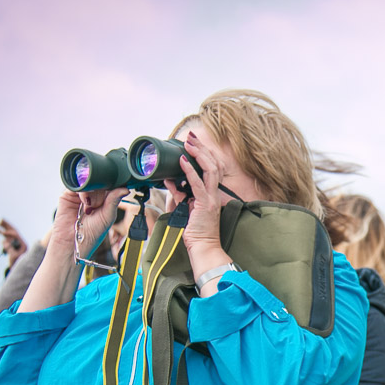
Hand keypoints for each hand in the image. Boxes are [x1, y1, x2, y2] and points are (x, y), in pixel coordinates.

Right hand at [0, 219, 26, 266]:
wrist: (18, 269)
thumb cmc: (17, 263)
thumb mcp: (13, 256)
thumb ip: (9, 249)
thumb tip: (5, 242)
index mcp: (22, 245)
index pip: (16, 236)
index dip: (9, 233)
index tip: (2, 233)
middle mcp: (20, 242)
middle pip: (13, 231)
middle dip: (7, 225)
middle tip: (1, 219)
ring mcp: (16, 243)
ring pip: (10, 233)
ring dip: (5, 227)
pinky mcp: (12, 245)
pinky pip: (7, 237)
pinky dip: (3, 234)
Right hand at [48, 188, 127, 257]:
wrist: (73, 242)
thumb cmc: (91, 234)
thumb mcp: (108, 216)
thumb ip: (114, 201)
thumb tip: (125, 189)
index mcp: (104, 200)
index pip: (110, 185)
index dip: (113, 184)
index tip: (115, 186)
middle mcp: (92, 195)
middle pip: (99, 181)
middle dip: (101, 190)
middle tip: (99, 205)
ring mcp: (79, 194)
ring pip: (88, 181)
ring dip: (92, 192)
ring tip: (90, 207)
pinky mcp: (67, 194)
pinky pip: (76, 184)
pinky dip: (82, 191)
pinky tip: (84, 202)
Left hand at [165, 130, 228, 260]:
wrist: (203, 247)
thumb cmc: (194, 231)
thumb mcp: (184, 208)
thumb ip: (179, 194)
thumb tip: (169, 181)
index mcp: (211, 194)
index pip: (212, 168)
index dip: (204, 154)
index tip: (193, 143)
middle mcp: (214, 194)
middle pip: (214, 164)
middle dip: (202, 148)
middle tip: (191, 137)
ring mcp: (211, 198)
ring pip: (211, 169)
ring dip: (199, 154)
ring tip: (188, 144)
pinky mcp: (205, 205)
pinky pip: (198, 183)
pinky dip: (190, 170)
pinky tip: (183, 160)